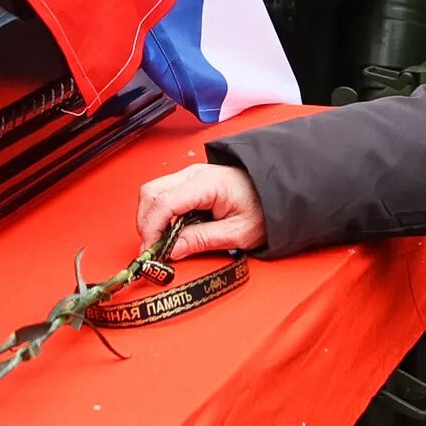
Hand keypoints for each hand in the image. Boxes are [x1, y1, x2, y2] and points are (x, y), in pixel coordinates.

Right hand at [133, 162, 266, 260]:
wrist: (279, 192)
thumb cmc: (264, 209)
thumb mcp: (237, 233)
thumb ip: (202, 240)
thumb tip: (172, 250)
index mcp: (205, 183)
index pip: (164, 202)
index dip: (152, 229)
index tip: (151, 251)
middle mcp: (193, 174)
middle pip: (150, 193)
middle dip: (145, 223)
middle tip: (152, 250)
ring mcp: (190, 176)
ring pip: (152, 192)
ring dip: (151, 218)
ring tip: (161, 243)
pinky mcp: (190, 183)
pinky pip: (164, 194)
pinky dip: (159, 214)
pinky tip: (169, 232)